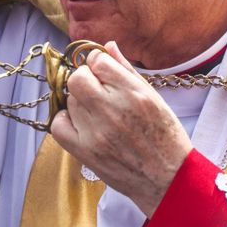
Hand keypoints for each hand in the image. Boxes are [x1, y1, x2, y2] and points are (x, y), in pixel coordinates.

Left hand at [50, 42, 192, 215]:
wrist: (168, 179)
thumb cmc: (165, 138)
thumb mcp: (155, 98)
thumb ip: (127, 70)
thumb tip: (107, 46)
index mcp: (134, 94)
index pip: (98, 61)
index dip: (98, 63)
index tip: (102, 71)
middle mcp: (113, 110)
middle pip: (78, 78)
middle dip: (85, 79)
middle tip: (96, 90)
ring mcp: (96, 133)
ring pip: (69, 100)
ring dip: (79, 101)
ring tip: (97, 112)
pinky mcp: (84, 152)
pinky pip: (57, 125)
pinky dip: (65, 120)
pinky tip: (80, 123)